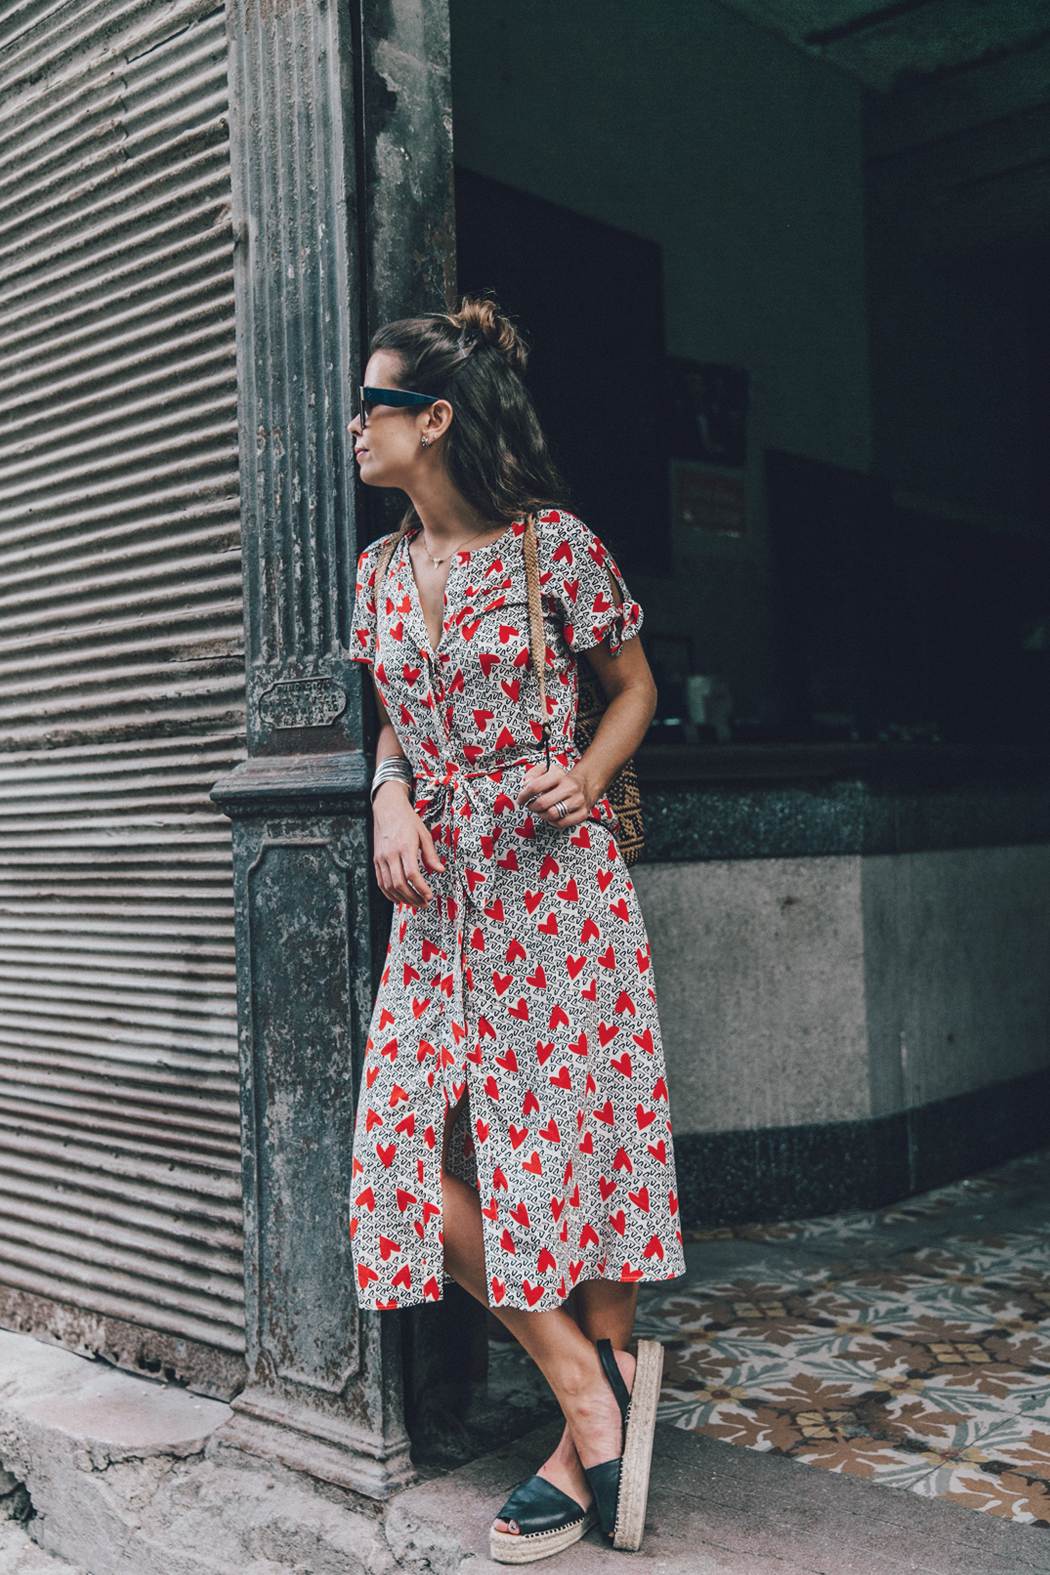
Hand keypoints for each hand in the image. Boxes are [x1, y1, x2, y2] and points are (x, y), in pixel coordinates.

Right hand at [373, 782, 443, 905]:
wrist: (388, 809)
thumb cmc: (408, 820)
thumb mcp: (424, 834)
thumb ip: (431, 854)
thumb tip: (440, 870)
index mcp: (405, 847)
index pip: (411, 874)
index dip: (421, 888)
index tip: (429, 896)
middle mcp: (390, 854)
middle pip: (399, 883)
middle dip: (412, 898)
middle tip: (424, 903)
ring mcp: (381, 858)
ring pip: (388, 886)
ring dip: (402, 898)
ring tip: (414, 903)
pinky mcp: (376, 860)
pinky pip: (381, 882)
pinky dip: (389, 893)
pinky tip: (399, 899)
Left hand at [515, 762, 592, 827]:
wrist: (585, 785)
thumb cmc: (562, 780)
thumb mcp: (547, 769)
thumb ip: (533, 773)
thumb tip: (526, 784)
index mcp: (559, 775)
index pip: (535, 787)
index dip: (524, 795)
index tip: (520, 799)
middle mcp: (570, 787)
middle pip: (542, 803)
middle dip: (531, 806)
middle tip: (530, 805)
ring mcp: (578, 801)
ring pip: (551, 815)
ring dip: (541, 814)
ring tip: (541, 810)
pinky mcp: (582, 813)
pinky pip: (560, 823)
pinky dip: (552, 821)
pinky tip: (551, 816)